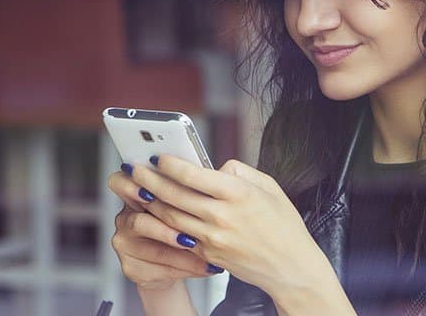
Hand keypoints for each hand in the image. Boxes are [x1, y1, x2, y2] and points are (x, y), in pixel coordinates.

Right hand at [107, 168, 217, 289]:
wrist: (176, 264)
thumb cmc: (182, 227)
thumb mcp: (186, 206)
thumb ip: (193, 190)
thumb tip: (222, 171)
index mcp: (135, 197)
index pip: (120, 183)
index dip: (130, 187)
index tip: (149, 193)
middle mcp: (125, 219)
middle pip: (137, 222)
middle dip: (167, 231)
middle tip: (191, 238)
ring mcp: (125, 245)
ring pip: (153, 250)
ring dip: (182, 254)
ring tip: (206, 256)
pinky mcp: (131, 268)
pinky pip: (159, 269)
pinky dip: (185, 269)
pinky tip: (203, 267)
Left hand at [127, 155, 332, 295]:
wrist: (291, 268)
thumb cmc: (283, 226)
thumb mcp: (269, 187)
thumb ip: (239, 171)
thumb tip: (212, 166)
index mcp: (239, 194)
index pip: (194, 175)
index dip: (170, 165)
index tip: (157, 157)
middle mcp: (223, 216)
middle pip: (175, 195)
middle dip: (150, 180)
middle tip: (134, 168)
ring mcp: (213, 238)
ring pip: (171, 217)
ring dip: (150, 201)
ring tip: (137, 188)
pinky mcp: (208, 254)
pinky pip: (179, 235)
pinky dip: (163, 223)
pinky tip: (153, 212)